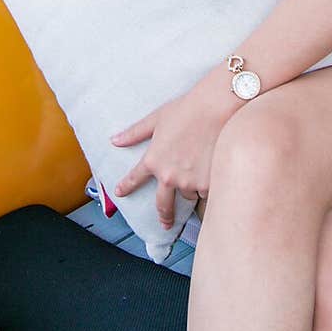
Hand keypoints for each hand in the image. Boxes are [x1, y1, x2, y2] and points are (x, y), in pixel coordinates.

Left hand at [111, 74, 238, 230]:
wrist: (217, 108)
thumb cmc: (187, 109)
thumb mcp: (157, 119)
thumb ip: (135, 133)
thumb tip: (114, 140)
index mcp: (154, 160)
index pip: (135, 178)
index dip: (126, 186)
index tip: (119, 193)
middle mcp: (169, 176)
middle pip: (163, 204)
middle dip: (164, 215)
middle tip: (165, 222)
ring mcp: (189, 182)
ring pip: (188, 194)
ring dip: (190, 189)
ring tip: (199, 173)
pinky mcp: (208, 184)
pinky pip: (206, 192)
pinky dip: (207, 186)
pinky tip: (212, 174)